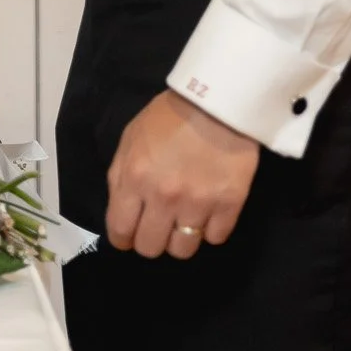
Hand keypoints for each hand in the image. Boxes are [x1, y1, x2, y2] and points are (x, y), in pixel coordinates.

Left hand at [105, 91, 258, 260]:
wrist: (217, 101)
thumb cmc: (169, 117)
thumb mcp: (131, 138)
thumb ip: (122, 176)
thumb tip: (122, 210)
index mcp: (135, 178)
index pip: (120, 232)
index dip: (123, 238)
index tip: (130, 234)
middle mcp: (164, 197)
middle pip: (150, 248)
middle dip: (151, 239)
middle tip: (159, 224)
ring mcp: (198, 204)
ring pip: (183, 250)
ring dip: (181, 237)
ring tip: (185, 218)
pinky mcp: (229, 204)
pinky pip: (215, 238)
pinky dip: (210, 229)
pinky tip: (208, 210)